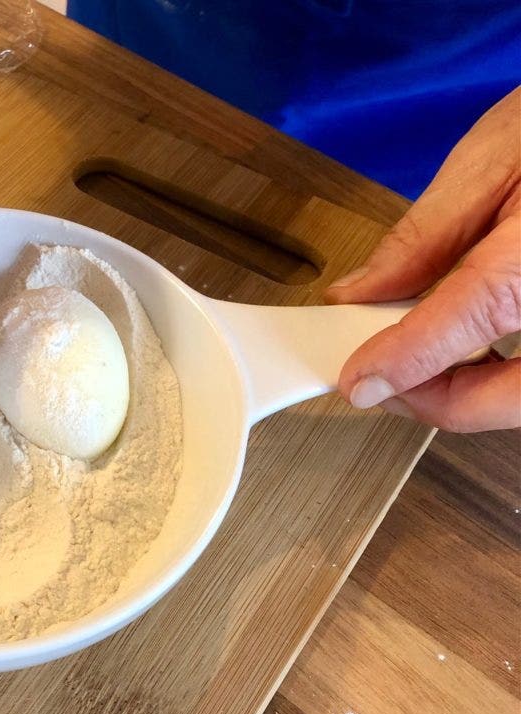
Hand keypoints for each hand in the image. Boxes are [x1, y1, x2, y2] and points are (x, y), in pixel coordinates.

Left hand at [326, 87, 519, 431]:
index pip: (472, 318)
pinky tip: (482, 359)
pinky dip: (514, 383)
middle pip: (520, 394)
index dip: (405, 361)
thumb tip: (360, 292)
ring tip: (428, 373)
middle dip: (445, 403)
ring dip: (483, 400)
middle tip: (387, 388)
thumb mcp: (494, 159)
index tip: (359, 383)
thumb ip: (425, 235)